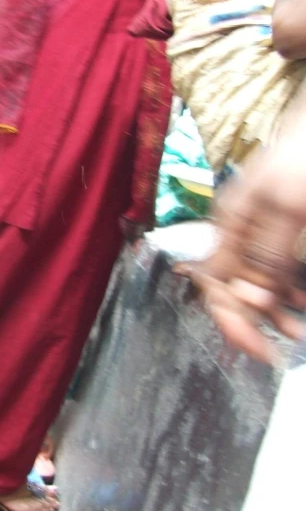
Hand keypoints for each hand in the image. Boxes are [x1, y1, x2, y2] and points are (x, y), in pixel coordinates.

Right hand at [188, 145, 305, 362]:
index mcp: (228, 225)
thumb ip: (267, 254)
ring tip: (299, 329)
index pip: (214, 286)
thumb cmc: (302, 157)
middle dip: (256, 319)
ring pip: (254, 284)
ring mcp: (255, 231)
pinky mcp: (275, 230)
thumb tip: (250, 299)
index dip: (232, 322)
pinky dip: (286, 291)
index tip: (259, 352)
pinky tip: (301, 301)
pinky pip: (273, 271)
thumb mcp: (287, 207)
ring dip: (275, 310)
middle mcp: (235, 232)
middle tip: (287, 343)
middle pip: (232, 289)